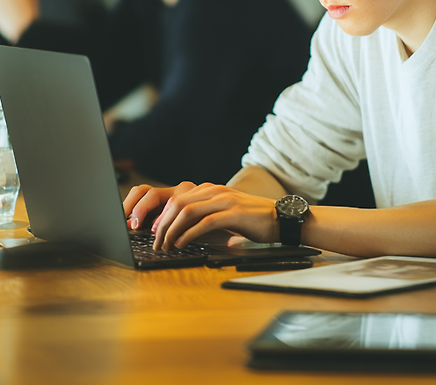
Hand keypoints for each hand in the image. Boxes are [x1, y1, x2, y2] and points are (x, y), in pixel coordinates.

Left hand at [123, 181, 278, 250]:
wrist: (281, 218)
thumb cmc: (253, 220)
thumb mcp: (225, 213)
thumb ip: (206, 216)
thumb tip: (183, 233)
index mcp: (211, 190)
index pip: (177, 198)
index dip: (162, 215)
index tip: (154, 232)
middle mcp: (215, 191)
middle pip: (177, 204)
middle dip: (162, 224)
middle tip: (156, 242)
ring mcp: (225, 200)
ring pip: (187, 212)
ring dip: (172, 230)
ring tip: (166, 245)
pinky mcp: (234, 213)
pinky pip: (204, 223)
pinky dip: (189, 234)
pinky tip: (182, 244)